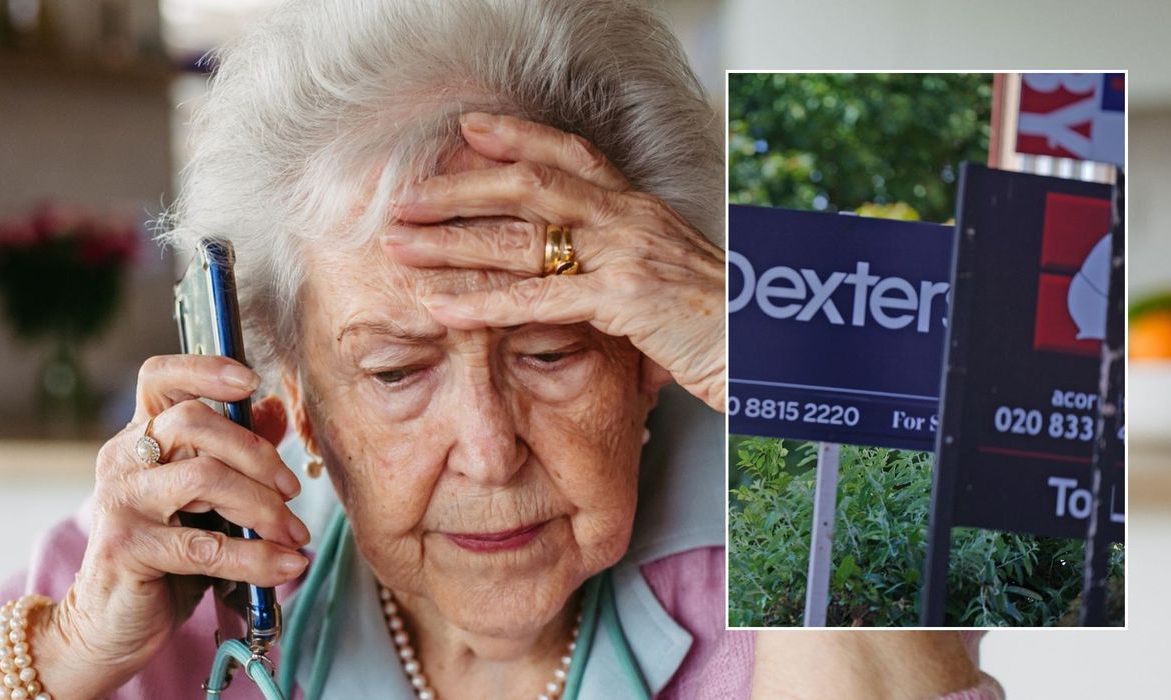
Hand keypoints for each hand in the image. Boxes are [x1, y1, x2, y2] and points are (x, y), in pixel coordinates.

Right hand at [27, 356, 308, 698]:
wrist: (110, 624)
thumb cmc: (166, 553)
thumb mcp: (205, 498)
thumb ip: (236, 453)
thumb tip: (274, 409)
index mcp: (141, 438)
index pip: (160, 378)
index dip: (204, 369)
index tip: (251, 381)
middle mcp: (124, 461)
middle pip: (193, 422)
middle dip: (257, 452)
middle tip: (292, 490)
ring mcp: (120, 503)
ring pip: (203, 477)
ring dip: (263, 506)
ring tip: (293, 533)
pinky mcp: (126, 550)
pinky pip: (205, 546)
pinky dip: (257, 557)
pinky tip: (286, 565)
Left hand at [382, 112, 725, 411]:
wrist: (770, 347)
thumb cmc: (720, 317)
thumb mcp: (670, 271)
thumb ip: (625, 258)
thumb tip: (580, 267)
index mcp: (639, 207)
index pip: (572, 155)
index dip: (518, 136)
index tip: (469, 129)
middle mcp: (628, 219)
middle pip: (529, 186)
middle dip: (460, 189)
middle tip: (406, 196)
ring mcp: (626, 255)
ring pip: (521, 238)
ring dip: (452, 242)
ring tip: (400, 246)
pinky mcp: (624, 300)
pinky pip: (538, 299)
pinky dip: (482, 304)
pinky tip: (441, 308)